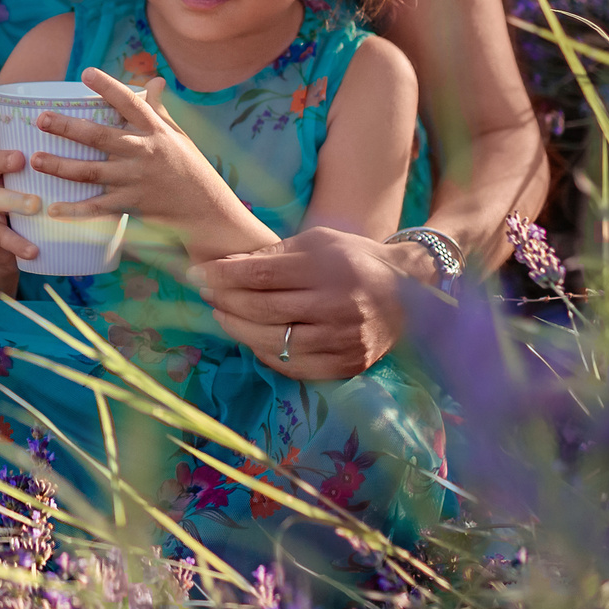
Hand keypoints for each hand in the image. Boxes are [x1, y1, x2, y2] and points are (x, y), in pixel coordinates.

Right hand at [0, 102, 40, 267]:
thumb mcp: (32, 177)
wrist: (1, 247)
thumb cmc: (27, 200)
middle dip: (1, 158)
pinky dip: (18, 243)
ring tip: (35, 204)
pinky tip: (33, 250)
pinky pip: (1, 237)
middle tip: (20, 158)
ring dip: (14, 200)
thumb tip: (89, 130)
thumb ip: (51, 156)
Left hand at [32, 67, 258, 258]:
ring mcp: (136, 180)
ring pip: (91, 172)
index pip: (130, 103)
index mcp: (156, 131)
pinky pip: (98, 208)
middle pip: (99, 137)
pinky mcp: (132, 205)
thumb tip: (155, 80)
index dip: (108, 87)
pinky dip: (75, 210)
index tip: (85, 73)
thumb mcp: (179, 136)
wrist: (208, 213)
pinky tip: (53, 208)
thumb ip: (159, 111)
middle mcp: (144, 152)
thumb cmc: (191, 170)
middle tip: (41, 118)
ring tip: (35, 159)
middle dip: (67, 127)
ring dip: (61, 166)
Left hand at [192, 226, 434, 380]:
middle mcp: (338, 307)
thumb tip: (227, 264)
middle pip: (266, 310)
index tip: (198, 274)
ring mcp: (344, 341)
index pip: (264, 275)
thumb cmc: (355, 259)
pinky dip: (266, 353)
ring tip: (222, 314)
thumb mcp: (319, 242)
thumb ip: (275, 255)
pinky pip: (295, 366)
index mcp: (330, 269)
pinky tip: (251, 338)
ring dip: (239, 330)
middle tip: (206, 294)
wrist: (410, 294)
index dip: (225, 275)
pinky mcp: (348, 365)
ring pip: (276, 343)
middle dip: (226, 302)